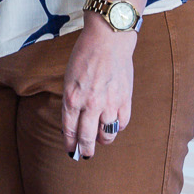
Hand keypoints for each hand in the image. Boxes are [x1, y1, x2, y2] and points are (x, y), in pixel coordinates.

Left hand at [62, 24, 135, 158]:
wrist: (108, 39)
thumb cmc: (85, 55)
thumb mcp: (69, 77)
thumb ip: (72, 100)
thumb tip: (75, 120)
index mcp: (72, 98)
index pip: (69, 130)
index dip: (69, 143)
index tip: (71, 150)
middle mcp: (90, 104)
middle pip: (87, 138)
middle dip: (85, 150)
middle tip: (85, 154)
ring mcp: (109, 103)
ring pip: (107, 135)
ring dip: (103, 140)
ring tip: (101, 140)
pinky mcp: (125, 100)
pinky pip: (122, 123)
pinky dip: (118, 127)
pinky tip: (114, 124)